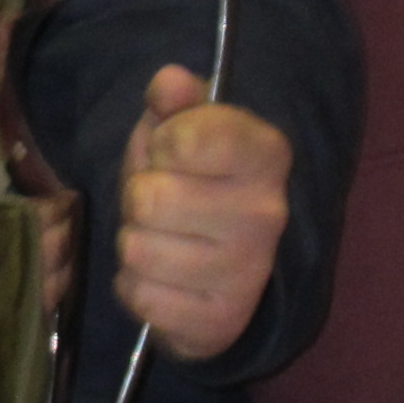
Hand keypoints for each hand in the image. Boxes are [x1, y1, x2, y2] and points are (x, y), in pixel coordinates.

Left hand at [115, 67, 291, 363]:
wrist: (218, 264)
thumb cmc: (193, 183)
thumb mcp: (181, 131)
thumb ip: (175, 102)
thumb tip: (169, 82)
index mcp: (265, 155)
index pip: (185, 138)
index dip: (160, 142)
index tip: (172, 150)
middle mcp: (267, 214)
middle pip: (148, 199)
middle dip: (139, 199)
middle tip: (160, 204)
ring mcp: (247, 272)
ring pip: (137, 250)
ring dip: (136, 244)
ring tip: (163, 238)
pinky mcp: (221, 321)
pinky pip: (139, 296)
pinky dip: (137, 286)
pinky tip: (163, 277)